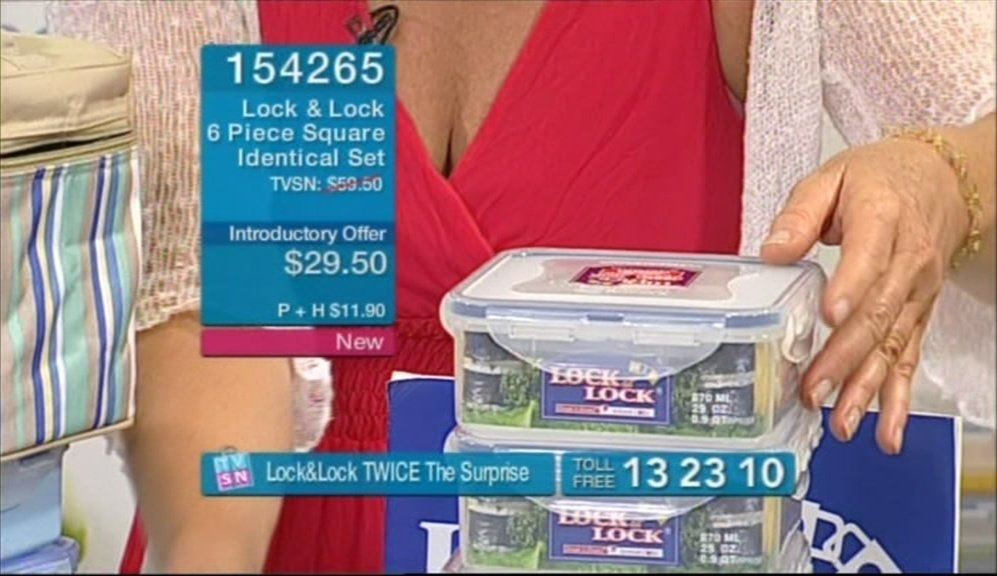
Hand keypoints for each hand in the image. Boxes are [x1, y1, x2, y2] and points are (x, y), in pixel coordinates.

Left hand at [761, 135, 970, 453]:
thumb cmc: (880, 178)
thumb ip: (800, 213)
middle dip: (844, 358)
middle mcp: (905, 263)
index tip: (829, 316)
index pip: (868, 258)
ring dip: (867, 388)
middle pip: (877, 315)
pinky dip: (897, 397)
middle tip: (814, 390)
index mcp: (881, 220)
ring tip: (844, 423)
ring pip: (893, 345)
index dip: (850, 288)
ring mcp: (915, 294)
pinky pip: (909, 357)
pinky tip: (886, 431)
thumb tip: (773, 251)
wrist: (943, 181)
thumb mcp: (833, 176)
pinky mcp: (917, 314)